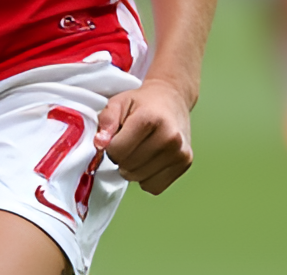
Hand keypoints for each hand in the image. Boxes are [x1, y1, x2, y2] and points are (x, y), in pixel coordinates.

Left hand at [94, 79, 193, 194]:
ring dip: (133, 170)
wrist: (171, 99)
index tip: (115, 139)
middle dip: (121, 159)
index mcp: (149, 119)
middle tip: (127, 144)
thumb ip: (106, 121)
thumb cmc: (142, 103)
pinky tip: (149, 160)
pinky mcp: (186, 163)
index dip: (110, 148)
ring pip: (140, 180)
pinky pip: (155, 187)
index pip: (118, 151)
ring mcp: (180, 151)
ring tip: (139, 150)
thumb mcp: (118, 102)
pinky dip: (146, 178)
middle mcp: (169, 137)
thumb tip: (100, 144)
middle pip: (128, 167)